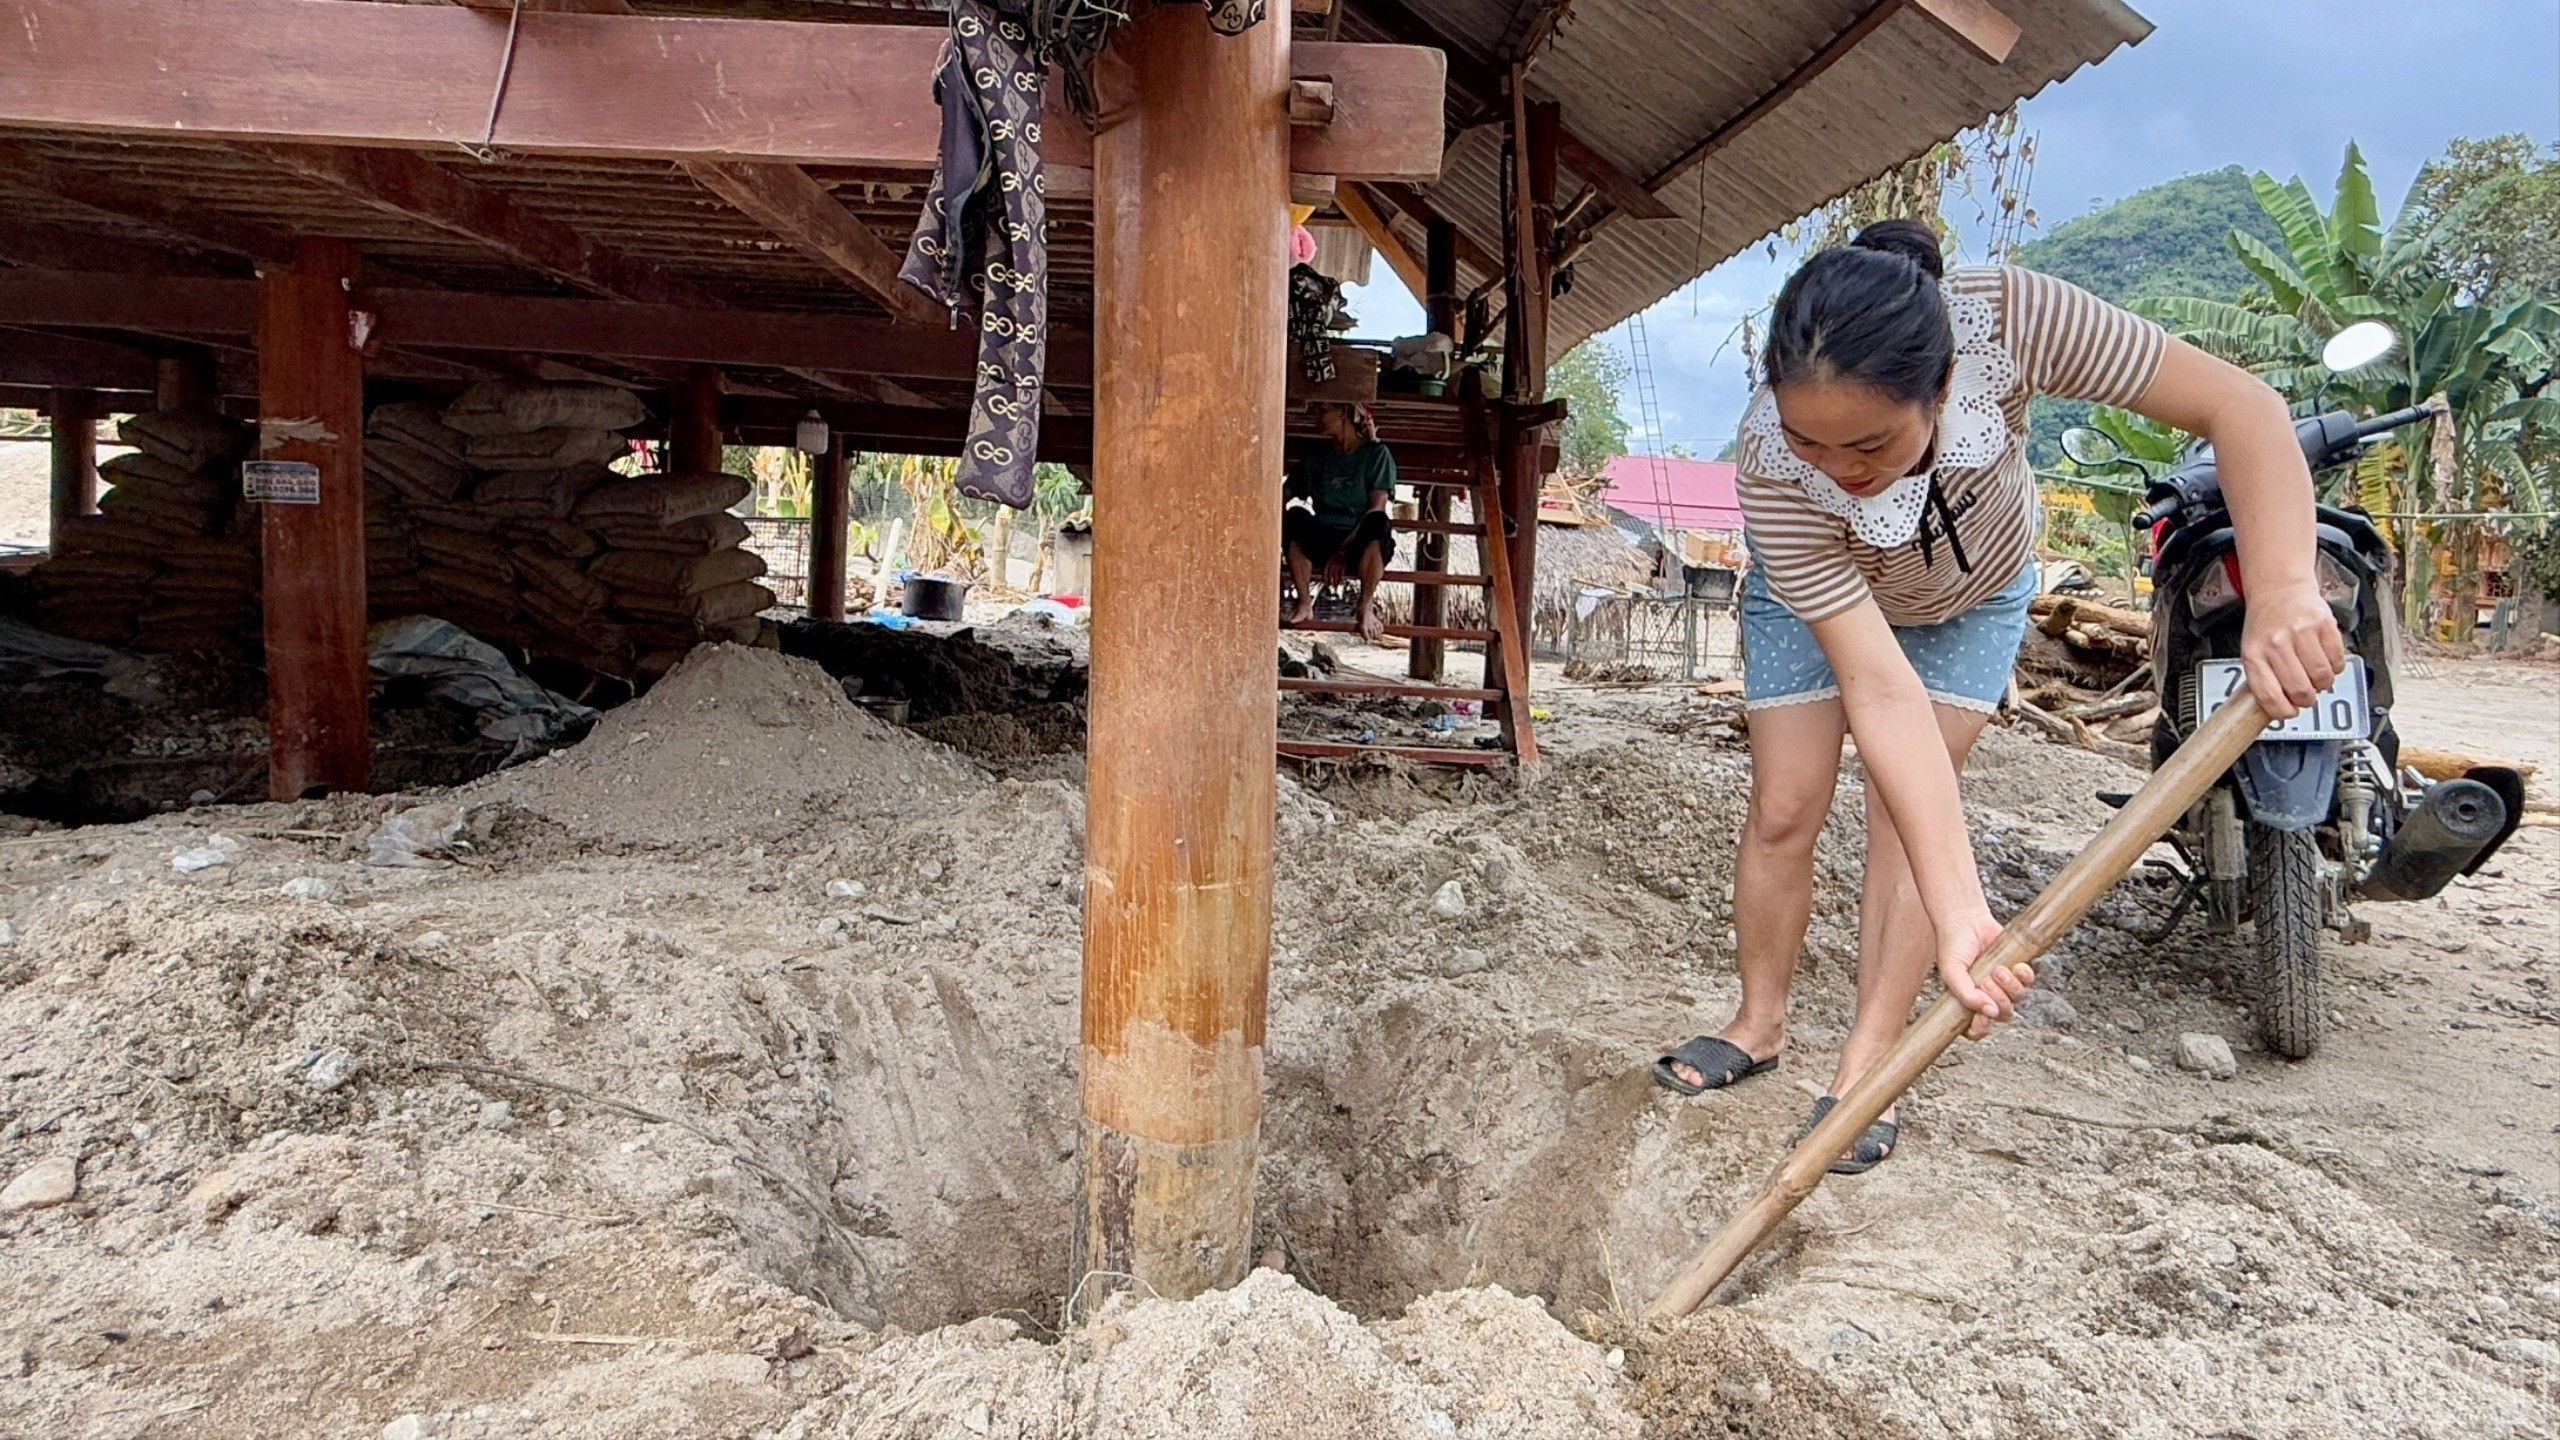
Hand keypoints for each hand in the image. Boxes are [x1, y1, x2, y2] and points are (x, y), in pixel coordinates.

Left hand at [1321, 559, 1344, 585]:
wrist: (1341, 553)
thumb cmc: (1334, 558)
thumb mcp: (1329, 561)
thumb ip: (1326, 567)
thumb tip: (1323, 575)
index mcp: (1328, 564)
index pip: (1325, 572)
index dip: (1324, 578)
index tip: (1325, 583)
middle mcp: (1332, 565)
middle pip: (1330, 575)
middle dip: (1330, 581)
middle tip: (1330, 586)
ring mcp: (1338, 566)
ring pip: (1336, 575)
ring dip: (1335, 581)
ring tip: (1335, 585)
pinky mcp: (1342, 567)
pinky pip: (1341, 574)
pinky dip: (1341, 579)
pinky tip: (1340, 582)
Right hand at [1937, 909, 2030, 1040]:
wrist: (1966, 919)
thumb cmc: (1953, 946)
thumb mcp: (1952, 973)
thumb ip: (1966, 995)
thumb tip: (1989, 1012)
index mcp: (1968, 1001)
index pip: (1976, 1029)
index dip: (1981, 1028)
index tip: (1981, 1017)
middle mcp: (1987, 996)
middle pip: (2003, 1014)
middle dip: (1997, 999)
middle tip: (1985, 981)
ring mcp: (2003, 984)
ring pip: (2017, 999)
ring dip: (2009, 986)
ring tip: (1998, 969)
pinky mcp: (2016, 970)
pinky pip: (2029, 981)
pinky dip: (2024, 976)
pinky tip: (2015, 966)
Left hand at [2240, 580, 2344, 720]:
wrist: (2280, 590)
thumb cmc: (2266, 624)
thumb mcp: (2253, 651)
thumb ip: (2264, 679)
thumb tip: (2280, 709)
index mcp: (2254, 654)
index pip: (2269, 695)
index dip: (2282, 712)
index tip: (2289, 713)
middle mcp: (2276, 643)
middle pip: (2301, 691)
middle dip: (2306, 699)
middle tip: (2305, 694)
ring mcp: (2301, 633)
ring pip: (2323, 678)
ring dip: (2322, 684)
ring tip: (2314, 674)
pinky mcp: (2324, 625)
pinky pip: (2338, 661)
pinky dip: (2335, 667)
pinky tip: (2324, 659)